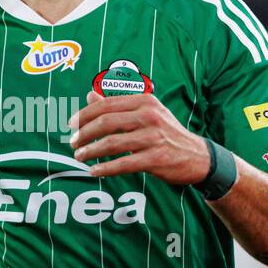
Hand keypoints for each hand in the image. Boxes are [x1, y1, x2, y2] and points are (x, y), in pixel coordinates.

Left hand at [67, 90, 211, 184]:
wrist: (197, 155)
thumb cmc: (166, 132)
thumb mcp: (146, 112)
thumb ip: (117, 105)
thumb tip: (89, 96)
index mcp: (145, 101)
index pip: (106, 105)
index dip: (85, 115)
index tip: (71, 125)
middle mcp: (149, 116)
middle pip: (106, 122)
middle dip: (84, 133)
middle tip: (72, 143)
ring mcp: (153, 137)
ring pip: (112, 143)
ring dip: (90, 151)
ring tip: (79, 157)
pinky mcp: (156, 158)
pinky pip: (124, 164)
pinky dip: (105, 168)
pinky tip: (93, 171)